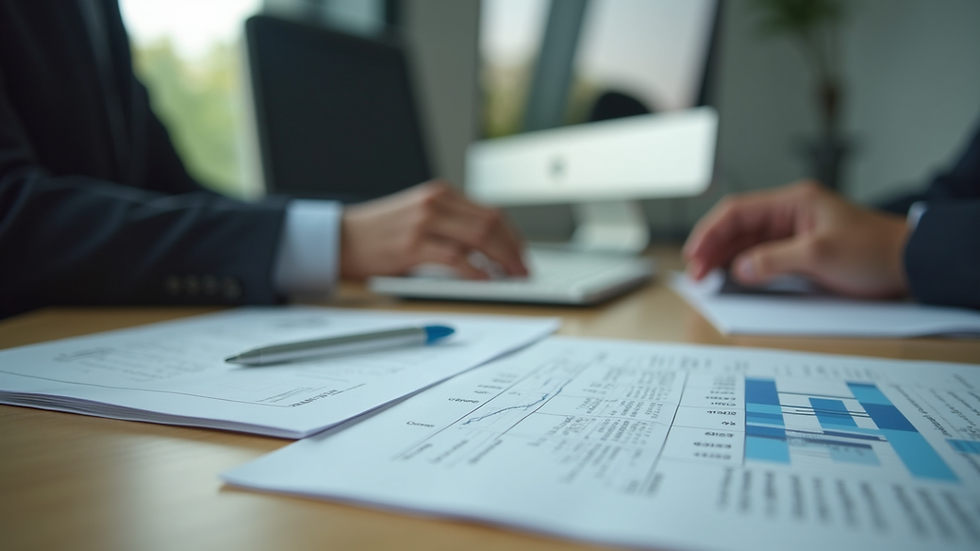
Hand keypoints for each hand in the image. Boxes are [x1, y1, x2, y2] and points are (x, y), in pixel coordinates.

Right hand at [340, 181, 528, 279]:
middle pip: (491, 223)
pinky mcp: (413, 245)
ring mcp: (424, 222)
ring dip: (502, 260)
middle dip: (513, 249)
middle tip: (523, 270)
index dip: (512, 236)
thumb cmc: (378, 233)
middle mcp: (435, 202)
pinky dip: (477, 271)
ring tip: (511, 277)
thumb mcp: (417, 216)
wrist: (340, 238)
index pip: (490, 212)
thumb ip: (449, 224)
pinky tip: (486, 281)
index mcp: (440, 194)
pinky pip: (456, 258)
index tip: (521, 255)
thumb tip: (485, 249)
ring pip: (479, 237)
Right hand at [683, 180, 911, 298]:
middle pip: (737, 227)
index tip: (695, 254)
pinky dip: (744, 268)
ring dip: (725, 260)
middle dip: (712, 249)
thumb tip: (741, 270)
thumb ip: (776, 261)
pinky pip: (761, 256)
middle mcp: (789, 214)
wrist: (911, 263)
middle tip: (697, 274)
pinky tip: (732, 279)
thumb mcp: (821, 255)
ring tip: (707, 279)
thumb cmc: (875, 251)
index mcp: (793, 202)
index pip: (738, 211)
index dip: (710, 232)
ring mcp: (793, 233)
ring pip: (746, 243)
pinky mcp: (799, 251)